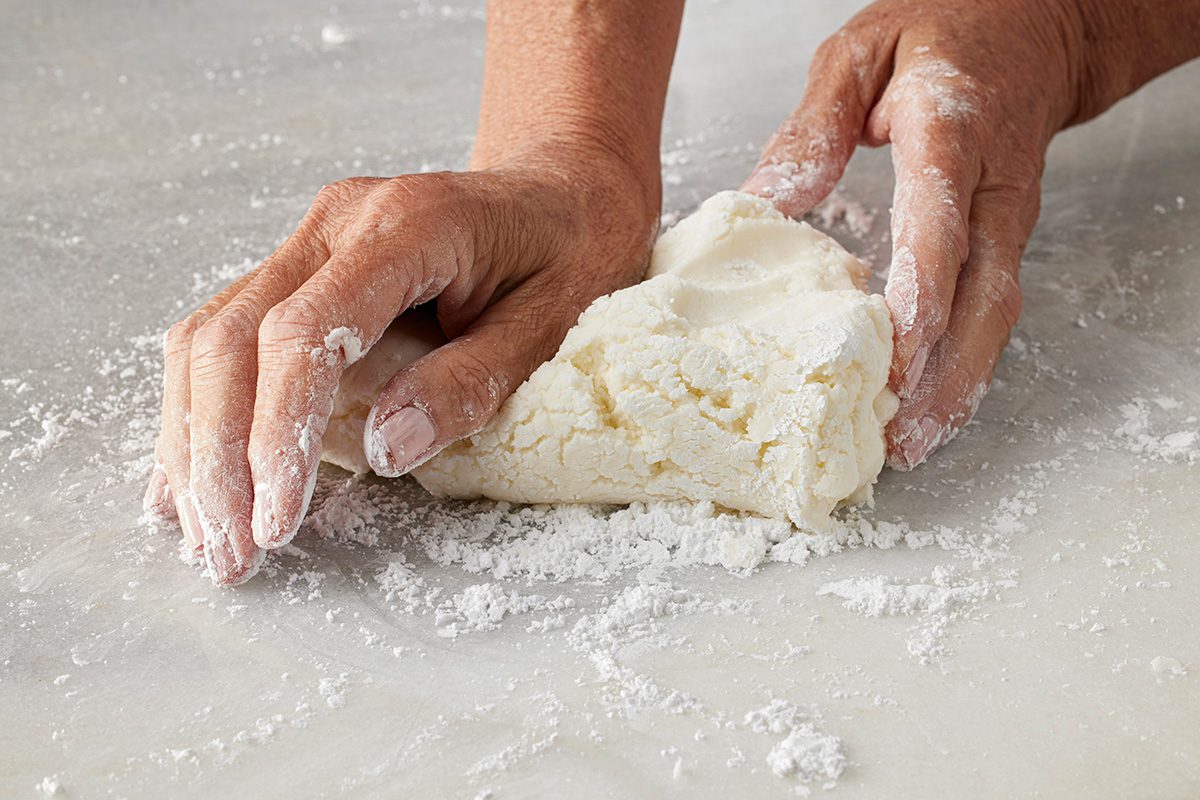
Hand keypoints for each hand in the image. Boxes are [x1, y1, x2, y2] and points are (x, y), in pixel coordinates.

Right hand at [143, 152, 657, 584]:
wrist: (560, 194)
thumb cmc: (568, 255)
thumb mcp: (548, 326)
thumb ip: (469, 382)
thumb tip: (384, 450)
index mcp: (407, 227)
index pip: (306, 332)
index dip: (278, 432)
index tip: (276, 519)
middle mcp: (337, 223)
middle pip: (232, 338)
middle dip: (219, 455)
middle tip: (228, 552)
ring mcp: (310, 240)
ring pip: (210, 337)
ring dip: (195, 441)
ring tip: (204, 533)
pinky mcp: (301, 267)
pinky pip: (226, 335)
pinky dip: (202, 410)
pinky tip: (194, 476)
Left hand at [741, 0, 1198, 468]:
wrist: (1033, 31)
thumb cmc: (939, 36)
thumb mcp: (859, 52)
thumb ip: (814, 125)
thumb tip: (768, 200)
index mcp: (951, 133)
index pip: (941, 225)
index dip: (922, 295)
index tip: (895, 354)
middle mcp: (992, 189)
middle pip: (983, 294)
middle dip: (944, 371)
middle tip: (899, 433)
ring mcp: (1008, 220)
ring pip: (996, 315)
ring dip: (959, 385)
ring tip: (912, 444)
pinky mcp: (1006, 242)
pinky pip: (993, 312)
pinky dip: (967, 366)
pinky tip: (933, 409)